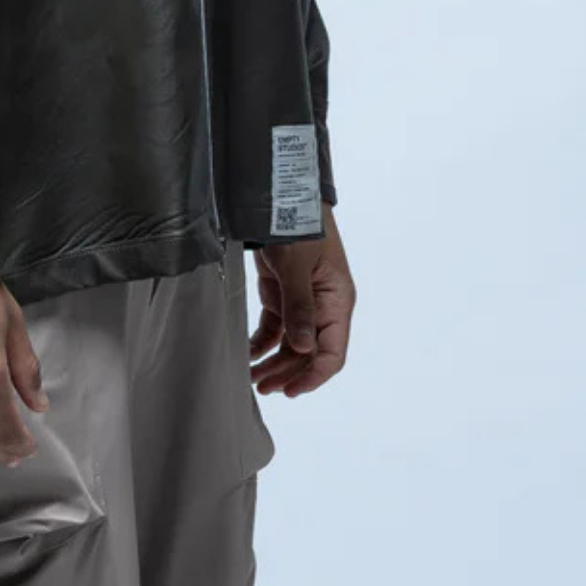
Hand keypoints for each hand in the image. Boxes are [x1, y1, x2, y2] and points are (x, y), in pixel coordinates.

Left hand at [249, 202, 354, 397]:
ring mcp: (302, 301)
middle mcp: (323, 306)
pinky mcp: (282, 294)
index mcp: (337, 302)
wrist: (281, 194)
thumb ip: (300, 307)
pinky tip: (249, 355)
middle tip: (262, 387)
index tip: (291, 390)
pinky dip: (262, 342)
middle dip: (287, 372)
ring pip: (291, 344)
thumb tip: (305, 348)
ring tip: (252, 378)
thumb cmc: (298, 225)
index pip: (332, 352)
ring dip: (273, 362)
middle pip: (309, 353)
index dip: (313, 376)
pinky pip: (275, 327)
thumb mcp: (297, 266)